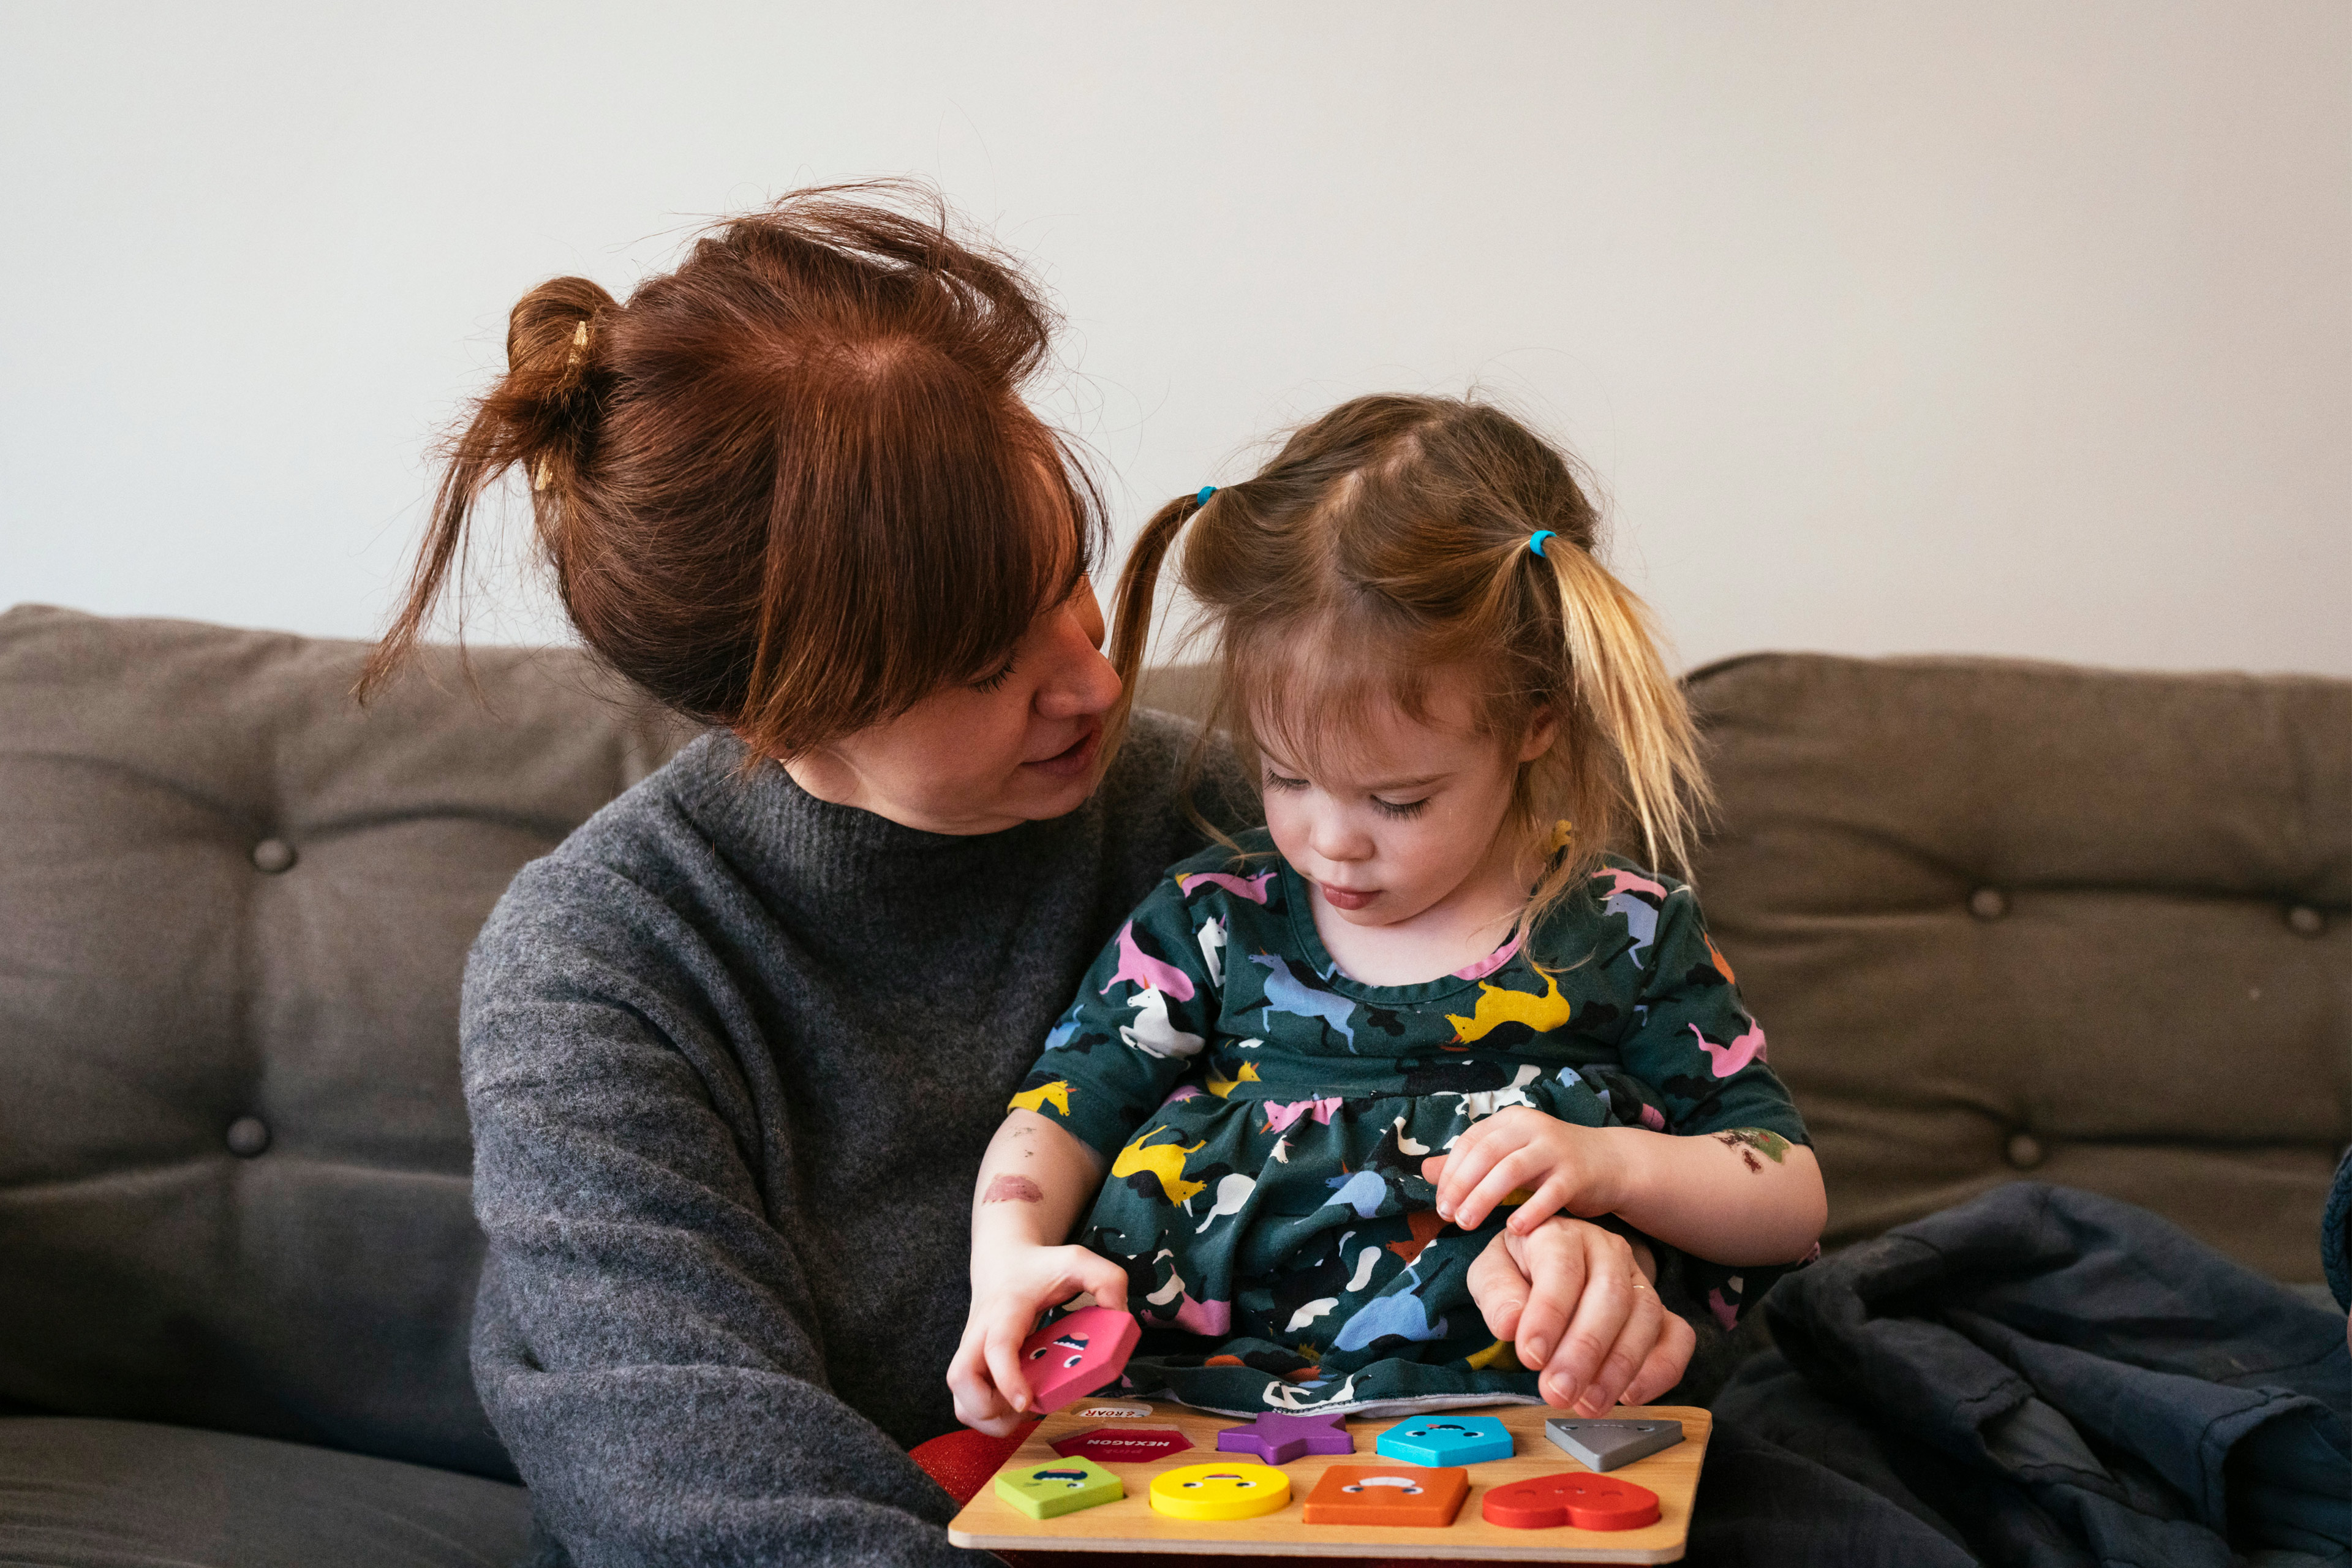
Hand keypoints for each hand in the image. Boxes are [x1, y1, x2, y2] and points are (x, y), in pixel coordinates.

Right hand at [947, 1243, 1129, 1435]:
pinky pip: (967, 1405)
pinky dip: (988, 1417)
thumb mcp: (1078, 1261)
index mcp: (1005, 1310)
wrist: (1003, 1260)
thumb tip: (1121, 1318)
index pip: (997, 1347)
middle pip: (960, 1380)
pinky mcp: (972, 1367)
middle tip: (1025, 1405)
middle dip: (988, 1407)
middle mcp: (979, 1335)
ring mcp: (971, 1354)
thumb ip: (1107, 1280)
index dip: (1007, 1378)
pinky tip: (1016, 1404)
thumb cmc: (1040, 1266)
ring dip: (989, 1418)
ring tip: (1024, 1408)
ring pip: (961, 1401)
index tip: (1025, 1402)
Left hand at [1424, 1107, 1628, 1233]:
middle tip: (1448, 1216)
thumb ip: (1470, 1164)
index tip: (1440, 1204)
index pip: (1470, 1142)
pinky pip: (1550, 1192)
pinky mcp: (1578, 1174)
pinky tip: (1514, 1229)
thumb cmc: (1550, 1164)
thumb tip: (1426, 1170)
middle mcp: (1532, 1128)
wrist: (1609, 1164)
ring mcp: (1556, 1149)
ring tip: (1466, 1224)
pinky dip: (1530, 1210)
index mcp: (1510, 1120)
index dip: (1451, 1173)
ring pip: (1512, 1170)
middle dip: (1462, 1186)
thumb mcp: (1508, 1157)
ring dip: (1484, 1197)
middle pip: (1486, 1154)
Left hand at [1466, 1215, 1691, 1414]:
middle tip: (1558, 1392)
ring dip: (1618, 1367)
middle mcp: (1607, 1250)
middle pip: (1610, 1296)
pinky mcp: (1658, 1310)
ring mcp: (1638, 1279)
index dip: (1548, 1313)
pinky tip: (1631, 1396)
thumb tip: (1511, 1325)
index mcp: (1560, 1233)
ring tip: (1588, 1403)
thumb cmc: (1517, 1272)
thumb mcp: (1491, 1274)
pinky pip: (1677, 1336)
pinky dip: (1660, 1369)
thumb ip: (1497, 1295)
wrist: (1544, 1269)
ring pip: (1645, 1318)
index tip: (1531, 1356)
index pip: (1561, 1267)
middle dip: (1584, 1350)